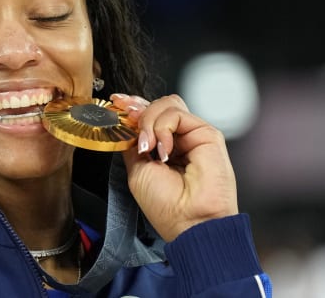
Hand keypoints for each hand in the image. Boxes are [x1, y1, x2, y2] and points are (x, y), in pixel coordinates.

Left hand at [110, 93, 238, 241]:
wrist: (189, 221)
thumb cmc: (167, 206)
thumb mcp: (137, 170)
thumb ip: (134, 144)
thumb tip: (126, 125)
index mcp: (164, 148)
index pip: (149, 116)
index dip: (133, 106)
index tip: (117, 103)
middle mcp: (179, 139)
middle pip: (158, 106)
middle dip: (138, 109)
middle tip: (128, 118)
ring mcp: (193, 135)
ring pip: (167, 105)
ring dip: (149, 121)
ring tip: (148, 146)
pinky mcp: (207, 133)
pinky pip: (178, 114)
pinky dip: (163, 127)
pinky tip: (163, 150)